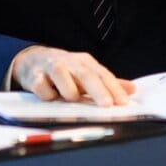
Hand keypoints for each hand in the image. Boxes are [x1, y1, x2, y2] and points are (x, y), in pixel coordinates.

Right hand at [11, 46, 135, 104]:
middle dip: (97, 90)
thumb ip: (107, 83)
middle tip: (106, 105)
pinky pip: (41, 87)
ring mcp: (50, 67)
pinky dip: (47, 95)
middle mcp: (69, 61)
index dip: (114, 88)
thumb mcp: (86, 73)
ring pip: (61, 75)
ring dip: (68, 91)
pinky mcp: (34, 76)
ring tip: (71, 98)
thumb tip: (132, 89)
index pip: (102, 74)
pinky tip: (49, 97)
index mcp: (84, 62)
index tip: (123, 102)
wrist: (32, 60)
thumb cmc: (65, 70)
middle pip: (85, 74)